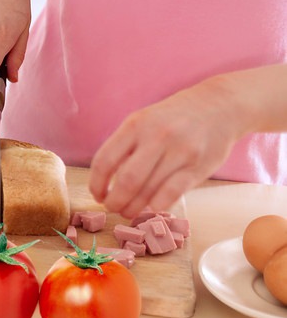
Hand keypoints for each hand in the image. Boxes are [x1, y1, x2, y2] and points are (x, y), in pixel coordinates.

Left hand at [89, 77, 244, 218]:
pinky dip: (157, 206)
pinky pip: (172, 194)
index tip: (97, 194)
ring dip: (133, 208)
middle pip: (126, 180)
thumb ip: (125, 146)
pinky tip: (151, 208)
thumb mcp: (144, 120)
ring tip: (129, 211)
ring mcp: (180, 152)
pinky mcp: (198, 167)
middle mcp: (157, 137)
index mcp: (136, 124)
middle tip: (112, 208)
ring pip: (148, 191)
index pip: (105, 160)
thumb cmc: (174, 118)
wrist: (220, 106)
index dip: (96, 183)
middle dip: (115, 201)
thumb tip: (104, 181)